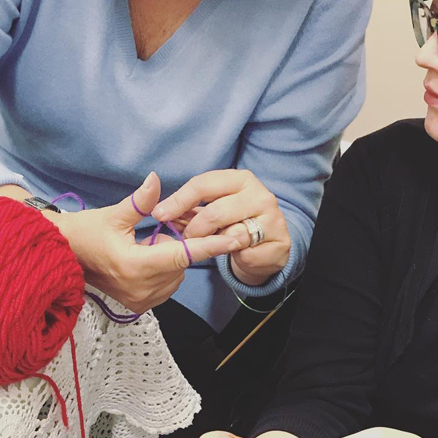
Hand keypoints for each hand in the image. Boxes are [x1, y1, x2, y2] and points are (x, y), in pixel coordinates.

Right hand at [50, 173, 240, 312]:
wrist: (64, 258)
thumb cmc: (85, 233)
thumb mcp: (112, 214)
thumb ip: (140, 201)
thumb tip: (155, 178)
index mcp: (134, 265)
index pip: (183, 255)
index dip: (211, 245)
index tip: (235, 239)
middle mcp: (141, 288)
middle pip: (182, 264)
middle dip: (178, 246)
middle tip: (156, 235)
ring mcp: (141, 300)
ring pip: (177, 275)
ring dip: (172, 260)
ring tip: (147, 248)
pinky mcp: (140, 305)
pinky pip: (168, 285)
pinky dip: (165, 271)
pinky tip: (147, 261)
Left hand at [151, 170, 290, 285]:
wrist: (268, 246)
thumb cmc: (234, 223)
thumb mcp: (212, 207)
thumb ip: (188, 206)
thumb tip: (157, 208)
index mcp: (241, 179)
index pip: (203, 185)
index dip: (178, 200)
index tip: (159, 215)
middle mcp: (260, 195)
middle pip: (216, 212)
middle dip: (195, 230)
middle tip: (187, 239)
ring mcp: (273, 219)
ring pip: (233, 235)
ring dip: (217, 244)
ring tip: (215, 245)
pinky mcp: (279, 243)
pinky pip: (246, 254)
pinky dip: (236, 258)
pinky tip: (237, 254)